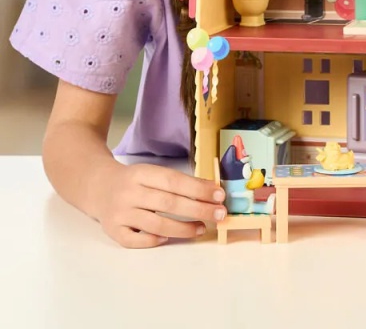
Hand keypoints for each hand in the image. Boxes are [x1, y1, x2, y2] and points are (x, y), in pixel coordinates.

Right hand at [96, 162, 226, 247]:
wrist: (97, 186)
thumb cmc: (134, 180)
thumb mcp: (152, 173)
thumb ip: (177, 182)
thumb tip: (211, 192)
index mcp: (141, 173)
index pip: (174, 181)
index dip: (198, 189)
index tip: (219, 195)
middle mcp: (129, 193)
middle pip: (168, 203)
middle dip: (198, 210)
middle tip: (219, 214)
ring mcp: (119, 213)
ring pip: (155, 224)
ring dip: (183, 228)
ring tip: (201, 228)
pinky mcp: (112, 231)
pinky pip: (136, 240)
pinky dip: (153, 241)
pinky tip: (167, 238)